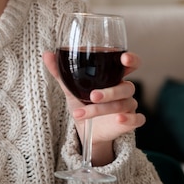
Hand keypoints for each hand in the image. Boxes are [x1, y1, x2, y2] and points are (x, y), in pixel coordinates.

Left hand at [42, 51, 145, 165]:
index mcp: (114, 77)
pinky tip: (119, 119)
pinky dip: (129, 119)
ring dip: (100, 109)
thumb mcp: (71, 88)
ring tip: (80, 113)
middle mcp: (124, 89)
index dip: (131, 60)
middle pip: (126, 86)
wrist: (86, 129)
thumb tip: (46, 54)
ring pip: (122, 104)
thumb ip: (60, 72)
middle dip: (110, 91)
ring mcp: (129, 106)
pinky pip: (137, 120)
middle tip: (93, 95)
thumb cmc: (83, 102)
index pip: (130, 64)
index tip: (124, 59)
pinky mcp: (130, 122)